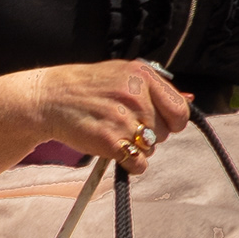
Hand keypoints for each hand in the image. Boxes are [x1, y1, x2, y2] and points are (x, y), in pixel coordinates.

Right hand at [14, 60, 193, 167]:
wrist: (47, 98)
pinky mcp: (110, 141)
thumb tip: (191, 98)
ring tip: (112, 132)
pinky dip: (129, 163)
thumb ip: (156, 87)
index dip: (172, 121)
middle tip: (122, 123)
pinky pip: (138, 164)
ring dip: (136, 148)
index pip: (180, 110)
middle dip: (148, 133)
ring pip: (151, 148)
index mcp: (142, 76)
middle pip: (164, 132)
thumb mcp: (122, 73)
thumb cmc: (86, 87)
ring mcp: (123, 118)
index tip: (159, 122)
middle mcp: (136, 95)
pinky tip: (112, 149)